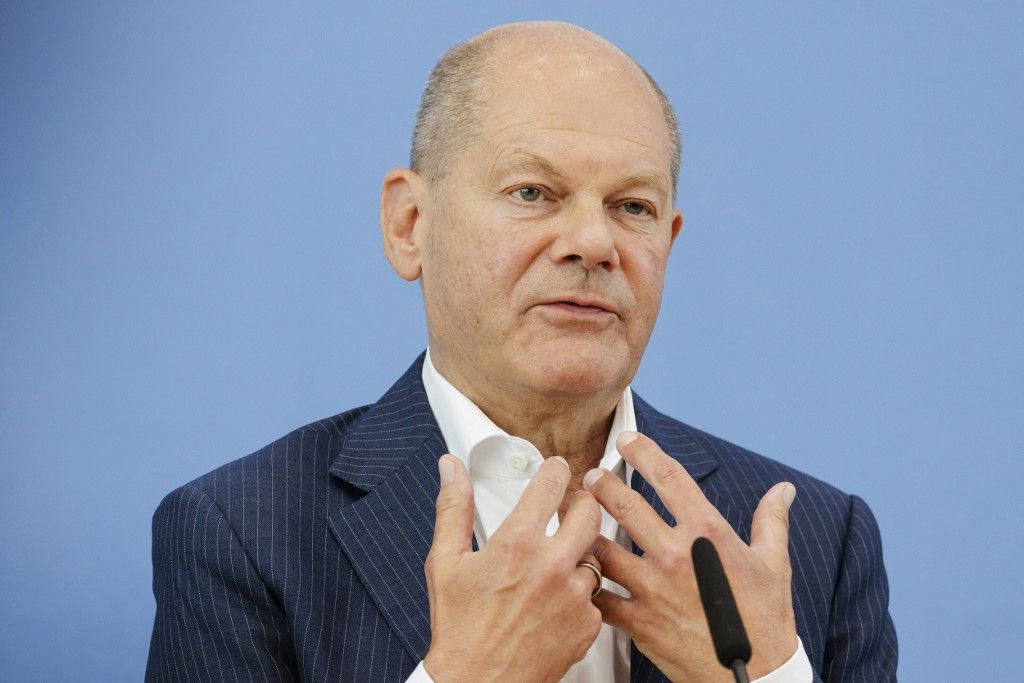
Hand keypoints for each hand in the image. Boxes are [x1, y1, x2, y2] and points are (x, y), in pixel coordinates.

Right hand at [423, 454, 603, 681]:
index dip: (555, 470)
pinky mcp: (588, 624)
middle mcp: (552, 565)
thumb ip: (453, 508)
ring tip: (561, 560)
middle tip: (572, 507)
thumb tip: (451, 468)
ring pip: (596, 554)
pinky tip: (559, 600)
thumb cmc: (459, 629)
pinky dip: (581, 593)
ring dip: (582, 551)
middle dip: (582, 504)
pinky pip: (595, 596)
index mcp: (518, 542)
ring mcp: (574, 595)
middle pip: (590, 512)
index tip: (556, 469)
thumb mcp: (446, 561)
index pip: (551, 484)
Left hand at [583, 432, 797, 681]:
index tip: (628, 441)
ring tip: (577, 521)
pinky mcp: (639, 621)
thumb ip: (772, 522)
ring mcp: (653, 588)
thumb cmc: (765, 622)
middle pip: (624, 504)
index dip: (643, 452)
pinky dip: (588, 584)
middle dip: (601, 484)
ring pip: (602, 547)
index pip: (669, 477)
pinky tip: (583, 575)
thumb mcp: (774, 565)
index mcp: (707, 533)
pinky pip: (600, 596)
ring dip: (585, 531)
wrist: (753, 677)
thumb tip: (783, 491)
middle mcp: (676, 554)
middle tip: (591, 478)